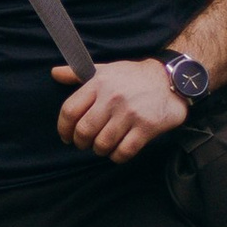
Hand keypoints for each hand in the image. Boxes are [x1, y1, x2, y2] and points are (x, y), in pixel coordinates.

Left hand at [54, 56, 188, 162]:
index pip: (70, 110)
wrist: (171, 80)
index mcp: (99, 83)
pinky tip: (118, 151)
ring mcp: (130, 113)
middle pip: (84, 131)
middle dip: (81, 143)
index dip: (63, 128)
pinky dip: (117, 156)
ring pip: (102, 144)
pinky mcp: (146, 127)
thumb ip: (78, 74)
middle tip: (85, 144)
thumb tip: (54, 73)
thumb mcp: (105, 70)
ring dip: (99, 150)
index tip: (66, 136)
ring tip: (102, 146)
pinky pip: (124, 151)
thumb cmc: (134, 77)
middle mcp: (112, 98)